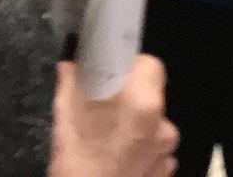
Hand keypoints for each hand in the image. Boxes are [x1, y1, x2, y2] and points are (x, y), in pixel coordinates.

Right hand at [48, 56, 177, 176]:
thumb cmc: (76, 165)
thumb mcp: (64, 120)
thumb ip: (71, 84)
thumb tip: (71, 65)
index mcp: (144, 105)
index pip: (151, 66)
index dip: (130, 68)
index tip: (112, 79)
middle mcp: (164, 127)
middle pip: (152, 97)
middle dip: (130, 101)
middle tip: (104, 113)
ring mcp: (167, 155)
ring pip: (153, 128)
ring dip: (136, 130)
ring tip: (108, 145)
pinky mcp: (166, 175)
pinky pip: (154, 153)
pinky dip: (140, 154)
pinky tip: (118, 164)